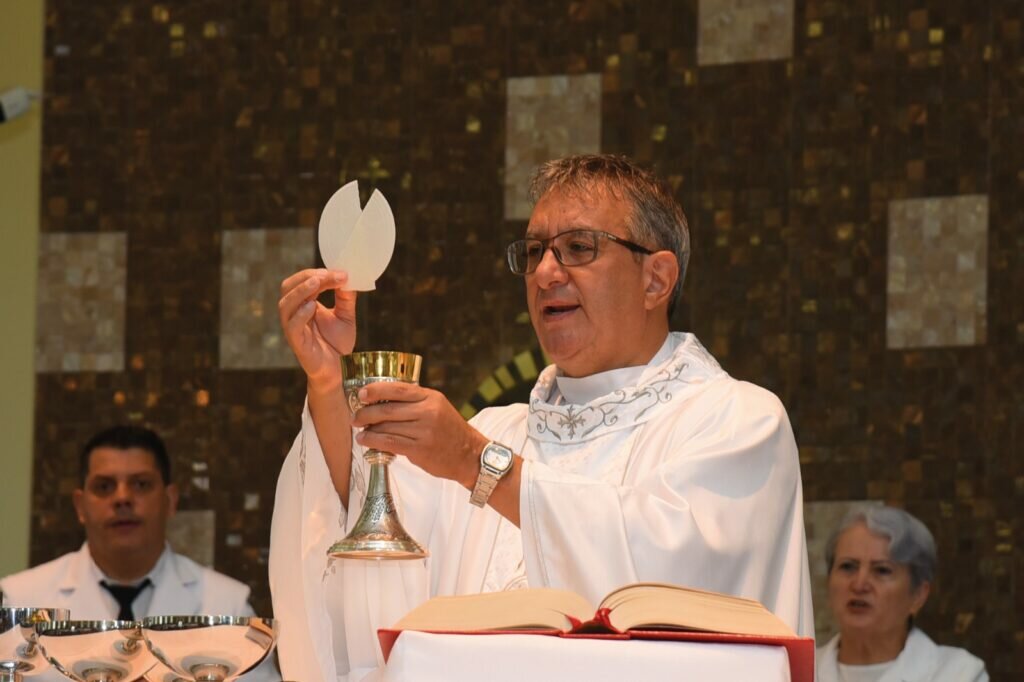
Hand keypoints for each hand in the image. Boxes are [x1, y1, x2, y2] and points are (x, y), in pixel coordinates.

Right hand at [278, 269, 354, 387]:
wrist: (340, 369)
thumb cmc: (338, 343)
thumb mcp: (346, 315)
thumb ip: (346, 297)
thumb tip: (348, 276)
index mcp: (304, 304)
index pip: (302, 281)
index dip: (318, 273)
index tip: (340, 272)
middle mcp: (295, 313)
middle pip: (288, 287)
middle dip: (306, 277)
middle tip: (326, 274)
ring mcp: (293, 328)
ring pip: (285, 304)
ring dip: (301, 291)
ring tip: (317, 282)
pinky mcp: (297, 343)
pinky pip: (291, 326)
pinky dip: (300, 314)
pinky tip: (313, 307)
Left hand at [351, 382, 488, 488]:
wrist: (470, 455)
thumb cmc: (450, 431)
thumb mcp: (438, 408)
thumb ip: (415, 403)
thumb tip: (382, 402)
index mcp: (431, 397)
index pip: (398, 389)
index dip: (376, 390)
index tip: (362, 394)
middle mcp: (428, 411)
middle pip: (388, 409)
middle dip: (367, 412)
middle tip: (356, 416)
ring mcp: (424, 431)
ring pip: (387, 427)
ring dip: (368, 429)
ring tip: (359, 430)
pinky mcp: (420, 449)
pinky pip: (389, 442)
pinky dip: (373, 441)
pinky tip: (365, 441)